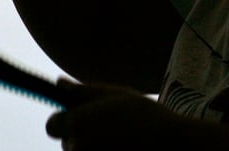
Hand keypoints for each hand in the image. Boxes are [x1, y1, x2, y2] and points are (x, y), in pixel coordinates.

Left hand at [46, 79, 188, 150]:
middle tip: (110, 130)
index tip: (79, 119)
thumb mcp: (114, 95)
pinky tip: (125, 150)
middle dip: (82, 136)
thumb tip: (58, 84)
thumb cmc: (146, 117)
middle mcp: (78, 147)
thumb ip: (82, 91)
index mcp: (77, 123)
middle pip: (68, 143)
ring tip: (122, 142)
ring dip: (94, 149)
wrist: (177, 147)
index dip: (64, 121)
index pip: (52, 125)